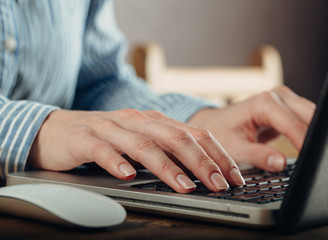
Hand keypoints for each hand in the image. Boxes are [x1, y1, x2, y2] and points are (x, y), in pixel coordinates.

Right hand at [28, 109, 244, 192]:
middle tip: (219, 184)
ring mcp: (111, 128)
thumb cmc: (106, 138)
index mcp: (155, 121)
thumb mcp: (142, 141)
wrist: (59, 129)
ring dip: (167, 166)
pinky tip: (128, 175)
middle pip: (175, 138)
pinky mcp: (85, 138)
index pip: (194, 134)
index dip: (217, 154)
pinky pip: (103, 150)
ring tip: (185, 186)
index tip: (233, 176)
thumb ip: (167, 152)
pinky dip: (117, 162)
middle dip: (201, 162)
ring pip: (144, 144)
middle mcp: (137, 121)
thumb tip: (202, 173)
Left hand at [187, 86, 315, 171]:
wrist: (214, 124)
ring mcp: (285, 101)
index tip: (314, 162)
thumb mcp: (235, 148)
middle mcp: (278, 97)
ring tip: (316, 156)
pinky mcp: (288, 109)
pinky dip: (310, 133)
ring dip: (316, 135)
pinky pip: (307, 120)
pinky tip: (309, 148)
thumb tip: (280, 163)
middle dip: (316, 138)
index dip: (306, 144)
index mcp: (264, 103)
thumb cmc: (221, 134)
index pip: (295, 125)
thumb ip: (257, 156)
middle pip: (310, 117)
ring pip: (313, 117)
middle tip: (319, 161)